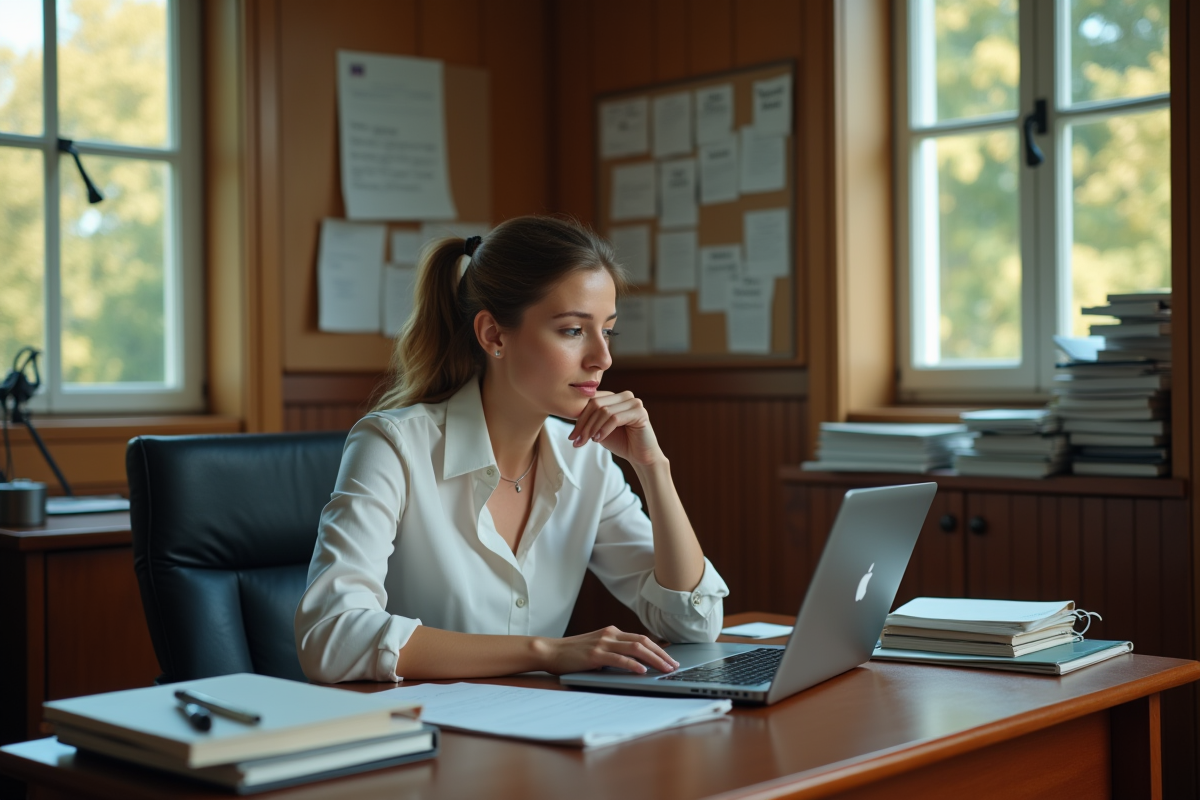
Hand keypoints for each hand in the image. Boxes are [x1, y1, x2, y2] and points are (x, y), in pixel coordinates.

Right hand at [535, 626, 679, 674]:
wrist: (550, 651)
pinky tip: (642, 671)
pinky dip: (633, 664)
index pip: (642, 638)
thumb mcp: (598, 649)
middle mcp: (610, 634)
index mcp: (612, 632)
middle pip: (644, 641)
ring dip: (654, 659)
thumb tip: (636, 664)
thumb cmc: (573, 654)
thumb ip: (614, 652)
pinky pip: (619, 658)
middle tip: (674, 666)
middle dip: (662, 654)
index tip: (671, 659)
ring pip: (636, 648)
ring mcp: (603, 643)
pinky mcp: (595, 654)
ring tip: (665, 669)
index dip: (659, 649)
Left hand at [568, 390, 662, 465]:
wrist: (640, 457)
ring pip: (604, 411)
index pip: (591, 401)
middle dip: (584, 424)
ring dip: (592, 428)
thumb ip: (589, 419)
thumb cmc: (621, 442)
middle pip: (596, 404)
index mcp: (615, 397)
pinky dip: (603, 430)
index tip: (572, 436)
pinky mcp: (640, 412)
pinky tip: (598, 440)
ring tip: (586, 441)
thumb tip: (569, 413)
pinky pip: (615, 419)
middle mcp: (625, 396)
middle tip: (576, 440)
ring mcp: (634, 402)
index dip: (579, 418)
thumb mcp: (599, 429)